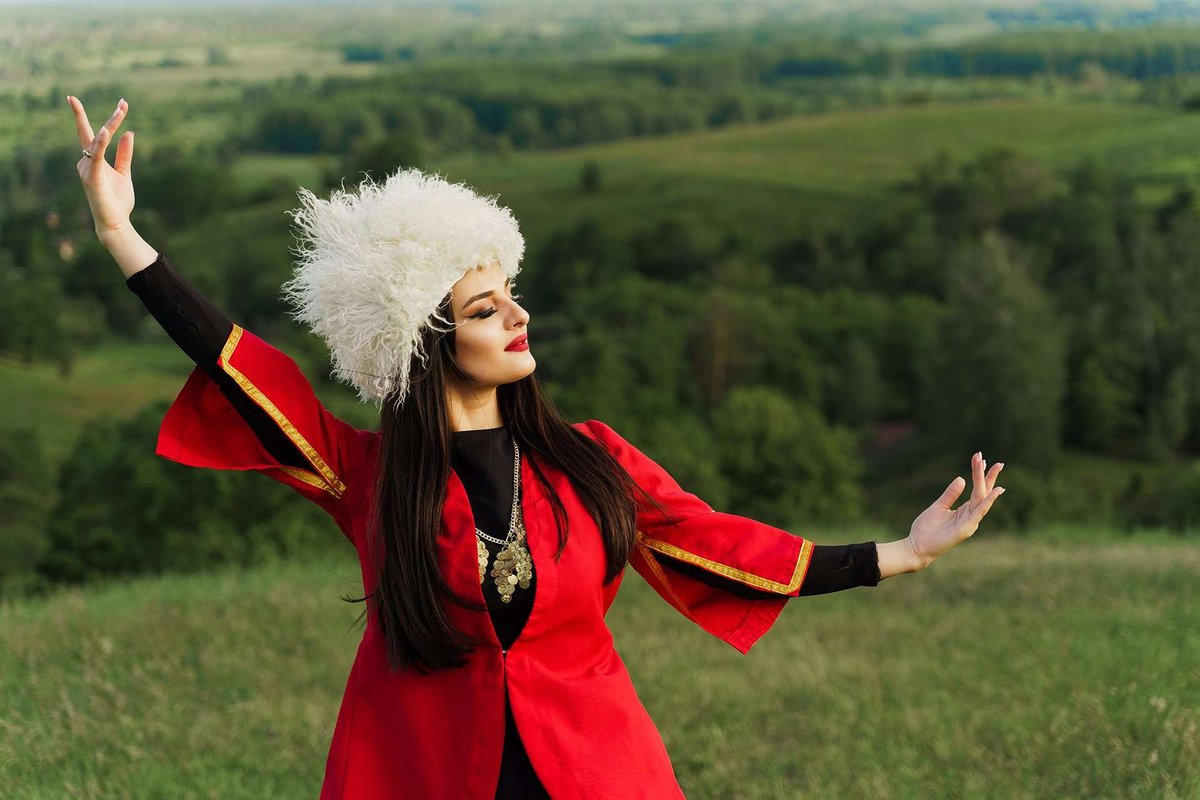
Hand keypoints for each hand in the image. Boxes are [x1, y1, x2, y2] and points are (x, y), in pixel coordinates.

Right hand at [69, 95, 134, 239]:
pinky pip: (95, 156)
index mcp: (94, 160)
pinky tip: (105, 131)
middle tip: (124, 102)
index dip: (109, 118)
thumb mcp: (124, 173)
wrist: (115, 222)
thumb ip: (124, 154)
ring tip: (121, 111)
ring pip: (97, 142)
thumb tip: (129, 132)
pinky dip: (100, 143)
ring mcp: (87, 169)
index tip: (122, 103)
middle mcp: (86, 162)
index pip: (96, 133)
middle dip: (111, 118)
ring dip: (109, 126)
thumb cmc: (117, 200)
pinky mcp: (92, 177)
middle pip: (96, 133)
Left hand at [906, 452, 1004, 568]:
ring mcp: (970, 522)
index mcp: (964, 510)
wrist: (918, 547)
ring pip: (982, 498)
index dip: (979, 474)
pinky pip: (980, 512)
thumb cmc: (927, 528)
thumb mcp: (938, 506)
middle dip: (989, 476)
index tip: (980, 458)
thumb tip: (961, 478)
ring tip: (994, 468)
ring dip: (988, 482)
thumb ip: (950, 494)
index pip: (977, 490)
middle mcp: (970, 515)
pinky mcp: (967, 528)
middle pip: (983, 492)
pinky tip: (996, 490)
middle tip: (998, 462)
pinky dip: (988, 501)